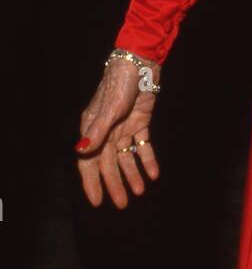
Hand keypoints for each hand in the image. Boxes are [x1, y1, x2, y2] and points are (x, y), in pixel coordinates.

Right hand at [75, 56, 160, 209]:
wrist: (140, 64)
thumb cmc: (119, 84)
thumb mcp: (108, 109)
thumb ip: (97, 131)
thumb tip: (81, 151)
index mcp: (92, 129)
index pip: (89, 162)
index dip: (92, 182)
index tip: (97, 202)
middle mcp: (106, 131)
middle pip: (109, 163)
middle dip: (115, 184)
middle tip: (123, 204)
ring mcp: (123, 127)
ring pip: (126, 157)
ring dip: (132, 174)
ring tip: (140, 191)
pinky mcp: (140, 121)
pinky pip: (143, 145)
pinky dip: (148, 159)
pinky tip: (154, 173)